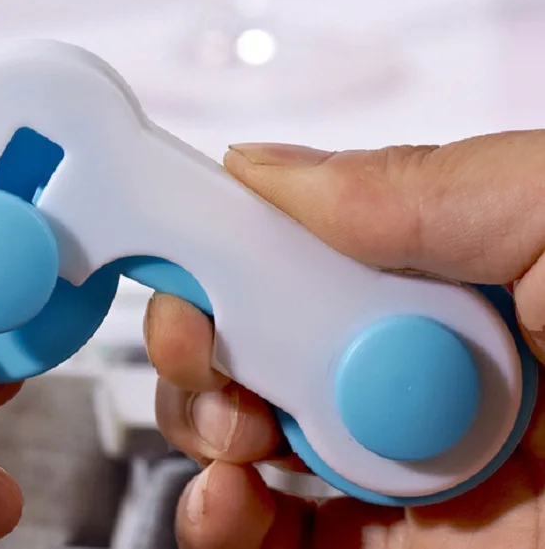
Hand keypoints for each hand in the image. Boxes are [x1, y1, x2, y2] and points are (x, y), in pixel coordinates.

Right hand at [146, 131, 544, 547]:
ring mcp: (400, 460)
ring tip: (232, 427)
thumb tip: (261, 168)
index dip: (220, 247)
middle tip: (204, 340)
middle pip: (255, 342)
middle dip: (202, 339)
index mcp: (437, 269)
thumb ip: (408, 185)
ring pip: (251, 438)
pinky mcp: (401, 548)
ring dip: (204, 423)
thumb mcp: (544, 210)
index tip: (171, 248)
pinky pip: (282, 539)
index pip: (294, 249)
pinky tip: (224, 499)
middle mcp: (406, 359)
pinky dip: (226, 521)